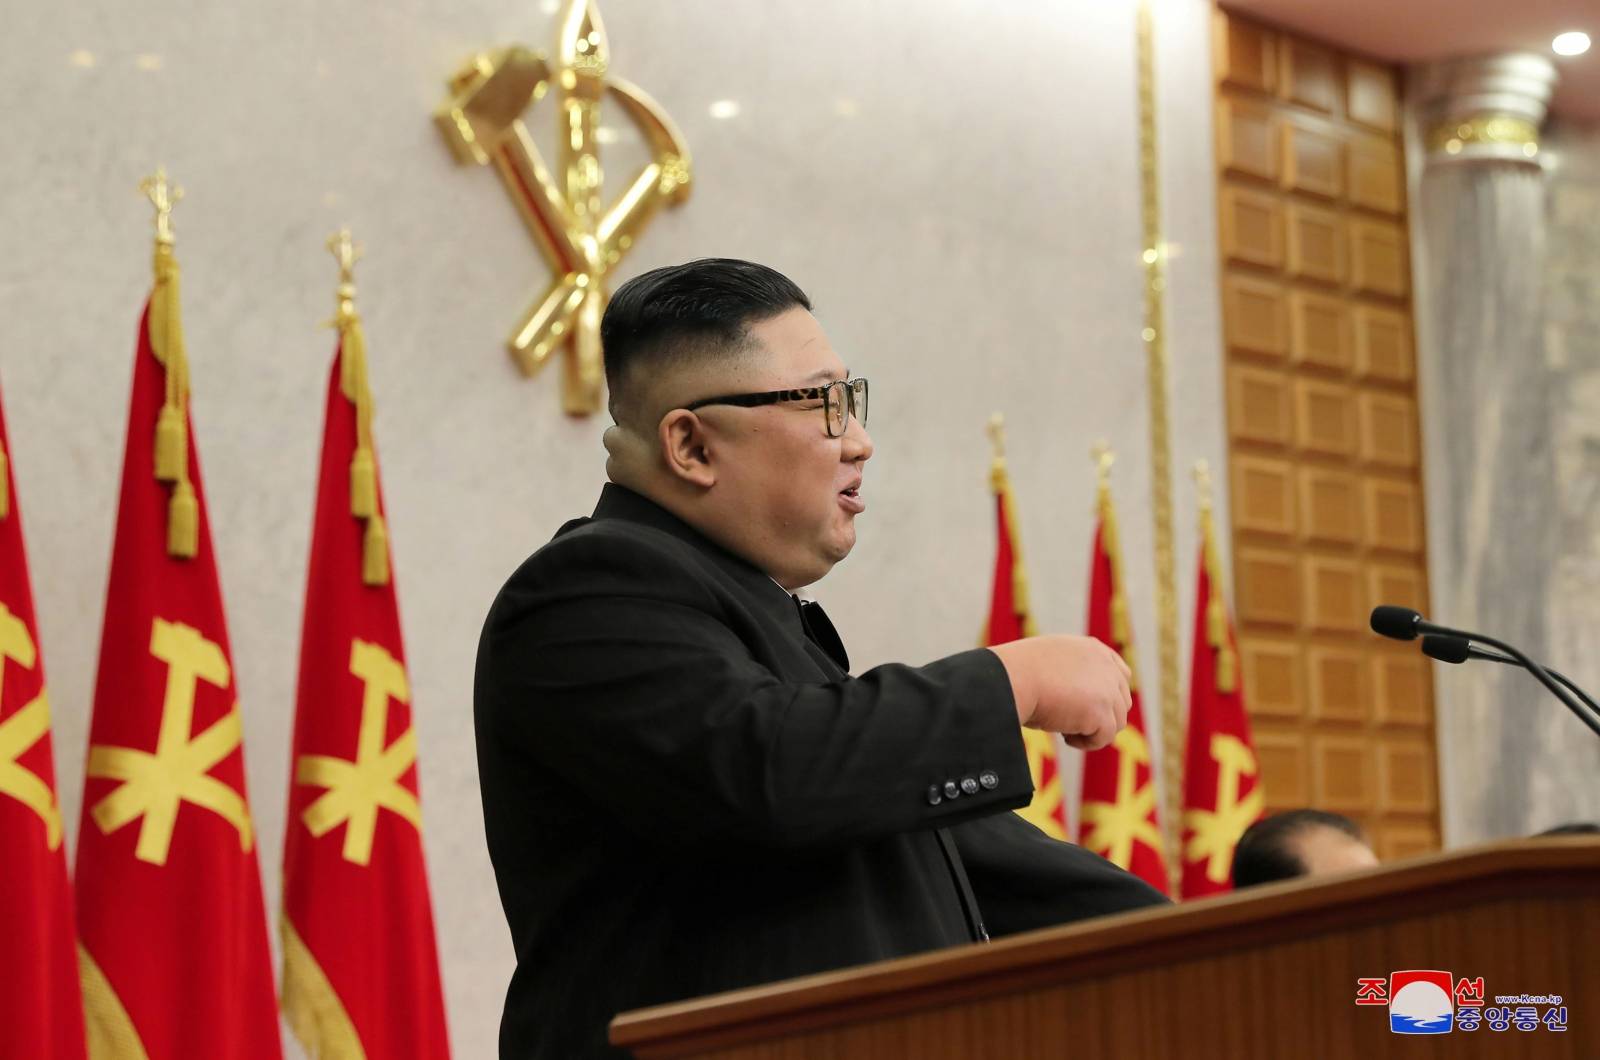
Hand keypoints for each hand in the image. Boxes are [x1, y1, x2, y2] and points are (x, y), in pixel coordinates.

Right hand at [987, 635, 1131, 750]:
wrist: (1013, 678)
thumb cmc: (1019, 673)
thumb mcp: (1050, 663)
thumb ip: (1071, 674)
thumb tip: (1079, 703)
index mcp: (1093, 649)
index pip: (1121, 674)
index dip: (1109, 695)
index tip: (1090, 708)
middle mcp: (1106, 666)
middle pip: (1121, 702)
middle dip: (1100, 716)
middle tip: (1070, 721)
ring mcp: (1107, 688)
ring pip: (1116, 722)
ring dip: (1093, 730)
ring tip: (1064, 728)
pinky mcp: (1102, 712)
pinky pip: (1104, 737)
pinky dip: (1086, 742)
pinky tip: (1065, 736)